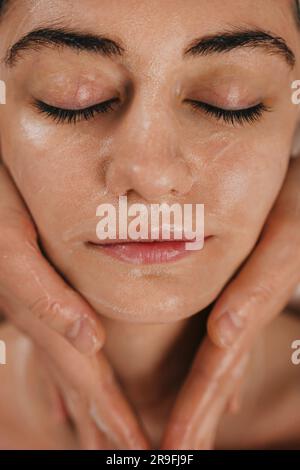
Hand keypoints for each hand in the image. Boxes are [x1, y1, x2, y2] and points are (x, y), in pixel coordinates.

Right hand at [0, 162, 148, 448]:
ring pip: (67, 372)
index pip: (86, 376)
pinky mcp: (32, 300)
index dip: (112, 414)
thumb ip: (45, 295)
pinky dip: (68, 380)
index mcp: (43, 314)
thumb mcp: (10, 243)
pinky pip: (55, 349)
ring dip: (88, 408)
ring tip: (105, 437)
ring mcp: (34, 314)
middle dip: (104, 422)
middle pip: (78, 384)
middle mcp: (40, 322)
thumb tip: (91, 341)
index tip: (138, 448)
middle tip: (131, 453)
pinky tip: (66, 400)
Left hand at [162, 157, 299, 448]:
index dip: (194, 411)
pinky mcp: (247, 294)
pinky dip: (217, 373)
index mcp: (252, 307)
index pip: (216, 369)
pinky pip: (228, 340)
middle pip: (216, 376)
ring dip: (202, 405)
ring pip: (221, 364)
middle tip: (167, 459)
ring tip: (185, 440)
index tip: (173, 451)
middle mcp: (248, 314)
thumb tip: (223, 335)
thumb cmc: (299, 204)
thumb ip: (260, 287)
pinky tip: (215, 395)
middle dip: (193, 421)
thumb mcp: (287, 236)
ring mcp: (248, 308)